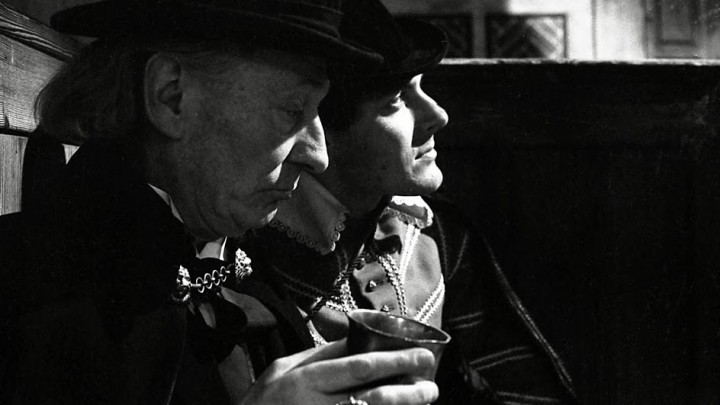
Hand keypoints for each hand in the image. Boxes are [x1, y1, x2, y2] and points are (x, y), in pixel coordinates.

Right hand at [240, 339, 437, 404]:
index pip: (357, 366)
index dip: (392, 360)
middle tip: (431, 380)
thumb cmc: (263, 402)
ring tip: (425, 397)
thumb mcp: (282, 370)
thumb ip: (318, 355)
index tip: (419, 355)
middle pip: (372, 395)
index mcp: (305, 380)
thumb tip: (354, 339)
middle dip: (406, 387)